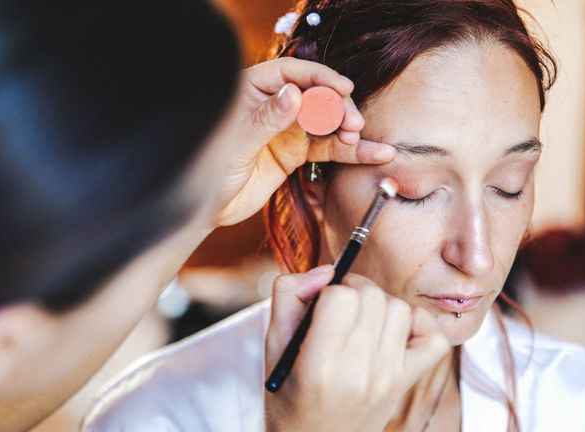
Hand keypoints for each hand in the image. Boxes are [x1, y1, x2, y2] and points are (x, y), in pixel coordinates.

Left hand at [210, 58, 395, 226]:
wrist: (209, 204)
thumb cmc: (210, 168)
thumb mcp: (236, 143)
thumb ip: (265, 119)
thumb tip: (294, 94)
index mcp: (254, 89)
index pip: (292, 73)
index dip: (319, 78)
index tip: (342, 90)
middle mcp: (276, 104)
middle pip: (316, 96)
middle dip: (337, 108)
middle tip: (351, 124)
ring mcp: (289, 128)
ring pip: (327, 122)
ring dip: (348, 129)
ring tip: (363, 139)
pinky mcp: (297, 152)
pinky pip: (328, 149)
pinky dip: (351, 152)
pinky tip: (375, 154)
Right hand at [258, 267, 449, 431]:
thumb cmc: (286, 396)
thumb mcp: (271, 344)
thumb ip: (288, 295)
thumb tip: (326, 272)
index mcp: (318, 364)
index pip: (340, 297)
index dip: (328, 290)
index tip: (320, 303)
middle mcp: (358, 373)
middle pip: (372, 297)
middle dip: (353, 292)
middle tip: (338, 308)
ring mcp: (387, 379)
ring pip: (399, 309)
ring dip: (379, 305)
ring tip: (360, 321)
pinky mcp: (405, 383)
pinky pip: (433, 338)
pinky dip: (418, 324)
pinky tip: (393, 331)